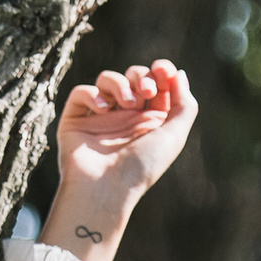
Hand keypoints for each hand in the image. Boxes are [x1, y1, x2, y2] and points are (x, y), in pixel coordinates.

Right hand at [44, 60, 195, 260]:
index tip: (163, 71)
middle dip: (141, 76)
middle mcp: (126, 117)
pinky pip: (81, 93)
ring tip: (126, 103)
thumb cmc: (141, 168)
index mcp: (150, 121)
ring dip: (119, 83)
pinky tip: (102, 108)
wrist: (105, 189)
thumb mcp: (173, 137)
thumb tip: (179, 74)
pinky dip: (92, 94)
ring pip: (107, 79)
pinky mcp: (76, 120)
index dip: (161, 70)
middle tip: (145, 92)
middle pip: (133, 76)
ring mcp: (100, 117)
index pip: (157, 83)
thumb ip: (184, 105)